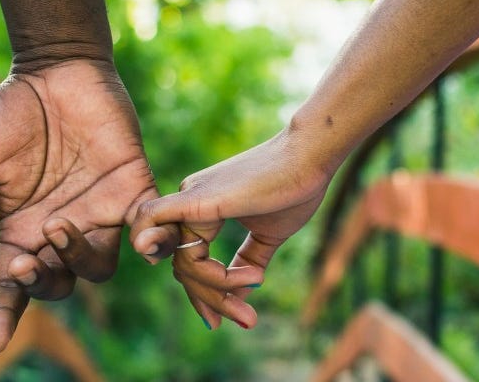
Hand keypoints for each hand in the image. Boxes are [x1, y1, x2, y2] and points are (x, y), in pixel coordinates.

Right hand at [0, 59, 166, 351]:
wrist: (57, 69)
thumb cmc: (12, 112)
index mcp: (21, 232)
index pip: (12, 288)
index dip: (3, 315)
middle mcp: (60, 233)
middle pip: (58, 285)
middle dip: (43, 280)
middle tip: (30, 255)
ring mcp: (99, 215)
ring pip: (98, 267)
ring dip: (79, 257)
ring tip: (60, 224)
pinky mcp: (134, 191)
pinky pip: (149, 228)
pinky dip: (153, 239)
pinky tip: (145, 239)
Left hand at [131, 128, 333, 328]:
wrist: (310, 157)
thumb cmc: (293, 188)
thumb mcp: (267, 236)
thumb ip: (247, 263)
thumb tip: (240, 296)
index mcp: (201, 208)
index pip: (189, 261)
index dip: (206, 293)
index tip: (231, 317)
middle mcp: (187, 202)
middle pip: (184, 267)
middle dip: (213, 299)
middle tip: (246, 319)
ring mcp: (189, 199)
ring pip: (184, 262)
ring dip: (216, 289)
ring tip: (254, 292)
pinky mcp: (197, 200)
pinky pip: (168, 236)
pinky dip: (187, 266)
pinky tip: (213, 282)